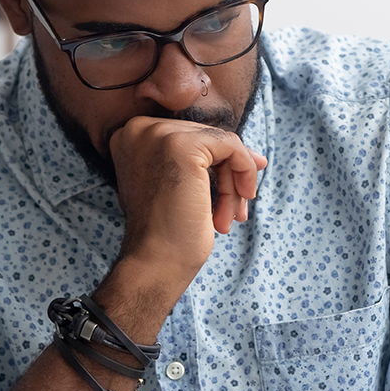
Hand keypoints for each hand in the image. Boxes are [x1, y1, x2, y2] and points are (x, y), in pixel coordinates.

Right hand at [110, 116, 266, 280]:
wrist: (156, 262)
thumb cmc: (168, 232)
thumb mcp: (180, 185)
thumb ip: (205, 162)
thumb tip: (257, 157)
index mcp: (131, 136)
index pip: (190, 136)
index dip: (217, 162)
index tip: (237, 188)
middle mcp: (139, 128)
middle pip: (206, 138)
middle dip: (228, 175)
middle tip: (236, 211)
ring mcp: (158, 134)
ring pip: (221, 143)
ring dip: (234, 182)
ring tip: (231, 216)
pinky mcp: (181, 145)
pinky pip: (231, 146)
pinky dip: (244, 172)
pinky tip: (238, 206)